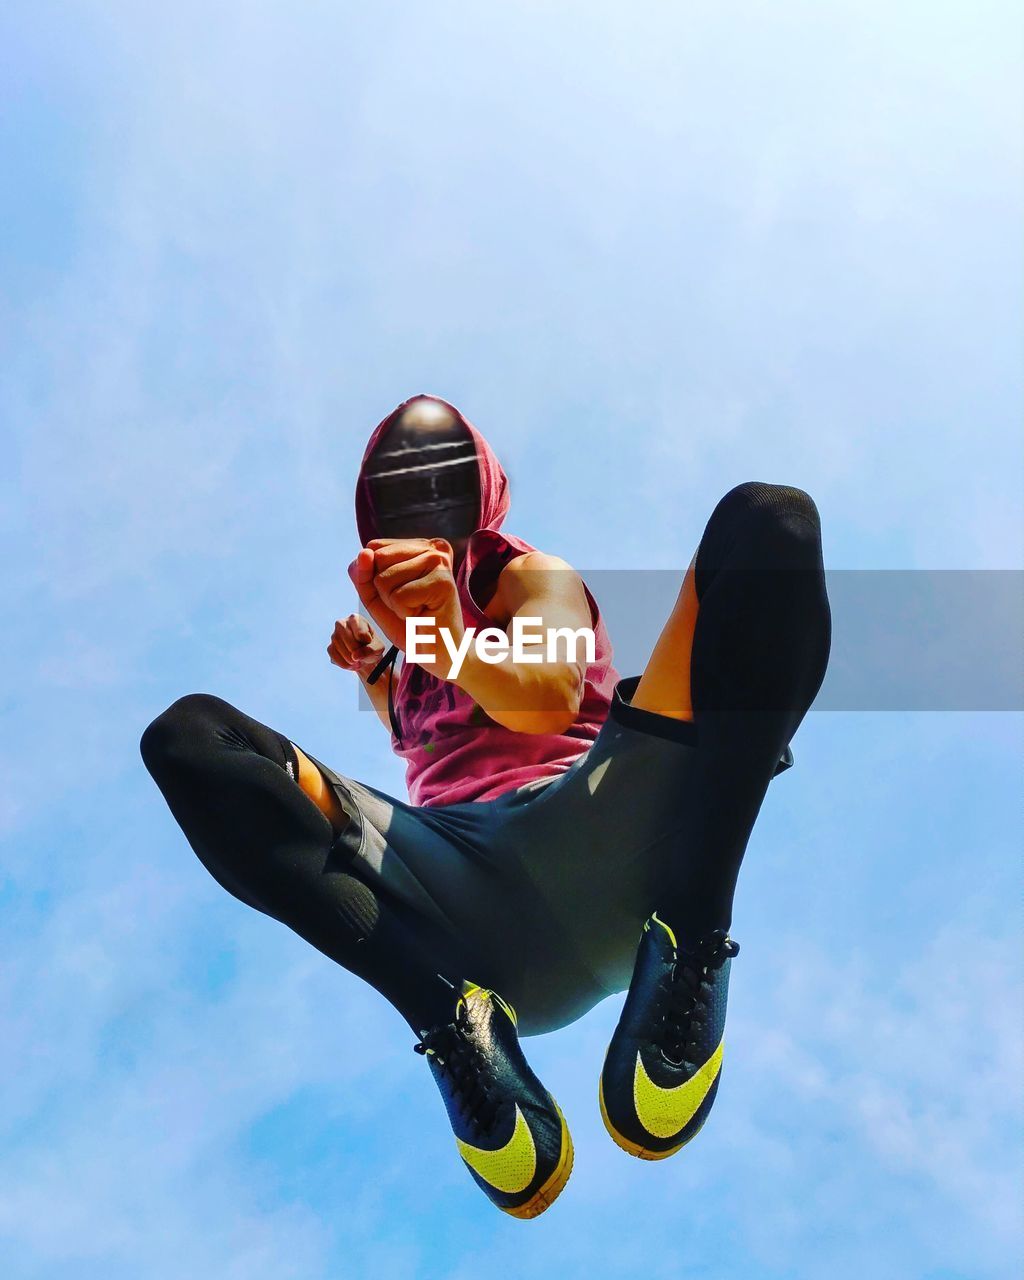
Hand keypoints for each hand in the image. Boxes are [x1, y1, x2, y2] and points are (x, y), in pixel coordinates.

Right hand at [327, 613, 385, 676]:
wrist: (364, 655)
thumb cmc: (372, 647)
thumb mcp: (378, 648)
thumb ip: (370, 650)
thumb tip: (355, 656)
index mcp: (355, 619)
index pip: (360, 633)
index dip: (367, 643)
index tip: (369, 643)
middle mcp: (341, 624)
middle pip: (348, 639)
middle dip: (357, 652)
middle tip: (363, 657)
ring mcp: (334, 635)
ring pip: (340, 648)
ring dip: (351, 660)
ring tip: (359, 662)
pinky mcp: (330, 647)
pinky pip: (334, 656)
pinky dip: (344, 664)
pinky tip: (351, 664)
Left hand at [347, 537, 464, 679]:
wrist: (437, 654)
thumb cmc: (410, 625)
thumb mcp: (376, 596)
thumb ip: (362, 574)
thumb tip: (364, 554)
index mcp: (420, 545)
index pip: (373, 548)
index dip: (375, 578)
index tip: (401, 593)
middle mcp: (433, 548)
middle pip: (377, 559)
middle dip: (383, 590)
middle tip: (409, 604)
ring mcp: (439, 563)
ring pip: (385, 578)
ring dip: (394, 604)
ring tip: (417, 610)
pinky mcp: (442, 582)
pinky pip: (398, 596)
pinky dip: (404, 614)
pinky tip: (423, 616)